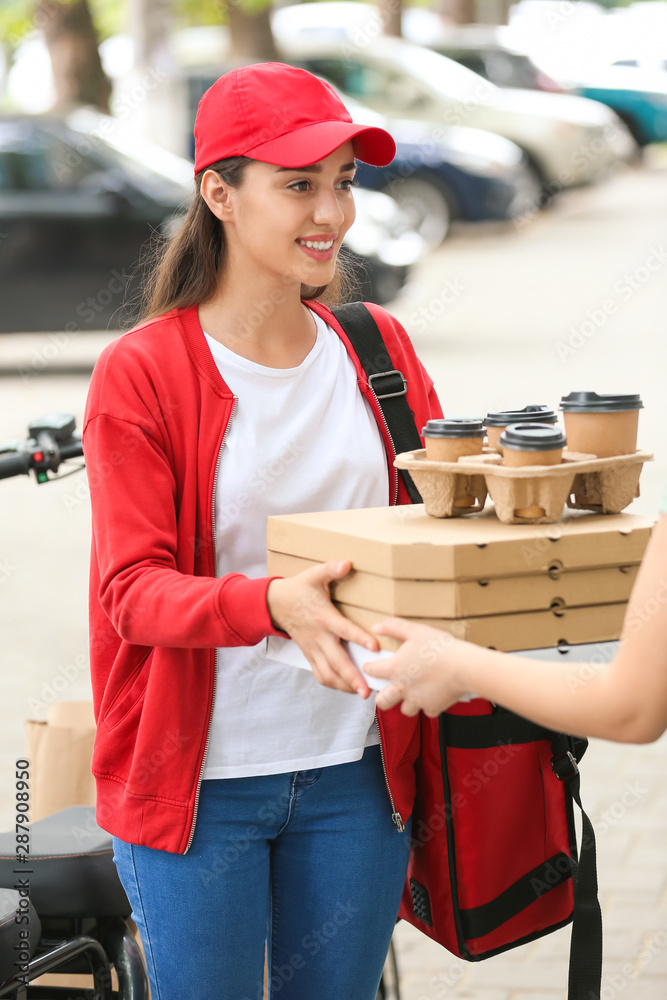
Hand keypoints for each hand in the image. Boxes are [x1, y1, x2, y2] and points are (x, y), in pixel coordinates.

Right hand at [266, 560, 378, 696]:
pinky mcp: (309, 655)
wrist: (274, 604)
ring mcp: (313, 649)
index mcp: (323, 617)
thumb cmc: (299, 589)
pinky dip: (334, 684)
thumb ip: (331, 569)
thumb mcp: (314, 575)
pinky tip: (348, 689)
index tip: (374, 648)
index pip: (343, 629)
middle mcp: (318, 637)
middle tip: (367, 690)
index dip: (359, 638)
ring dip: (344, 686)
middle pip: (336, 661)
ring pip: (328, 674)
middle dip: (352, 677)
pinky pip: (320, 675)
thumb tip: (348, 563)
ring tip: (361, 693)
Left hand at [363, 618, 467, 715]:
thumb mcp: (415, 630)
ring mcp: (417, 701)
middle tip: (388, 691)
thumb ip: (393, 627)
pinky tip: (434, 695)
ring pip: (405, 710)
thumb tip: (377, 627)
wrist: (464, 667)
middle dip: (382, 697)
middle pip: (382, 701)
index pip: (372, 671)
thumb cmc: (441, 647)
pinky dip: (428, 705)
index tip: (370, 668)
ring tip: (413, 694)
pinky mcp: (432, 708)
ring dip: (407, 703)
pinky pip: (426, 711)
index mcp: (395, 668)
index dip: (369, 669)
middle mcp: (402, 688)